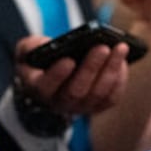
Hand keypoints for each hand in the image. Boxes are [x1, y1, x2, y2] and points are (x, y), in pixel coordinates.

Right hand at [13, 35, 128, 116]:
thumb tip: (44, 44)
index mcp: (38, 88)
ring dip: (110, 70)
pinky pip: (111, 97)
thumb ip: (30, 46)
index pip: (45, 86)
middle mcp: (59, 102)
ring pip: (97, 94)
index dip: (57, 75)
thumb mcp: (27, 51)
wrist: (55, 78)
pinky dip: (119, 79)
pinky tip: (123, 60)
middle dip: (90, 67)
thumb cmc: (41, 61)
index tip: (68, 59)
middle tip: (102, 47)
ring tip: (120, 48)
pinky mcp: (98, 105)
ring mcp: (80, 107)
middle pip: (76, 90)